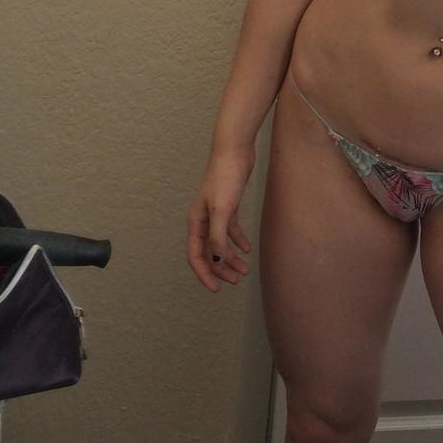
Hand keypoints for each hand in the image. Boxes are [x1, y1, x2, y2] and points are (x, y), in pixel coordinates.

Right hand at [187, 147, 254, 291]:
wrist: (235, 152)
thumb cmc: (225, 178)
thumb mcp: (222, 210)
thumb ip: (218, 236)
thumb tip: (215, 260)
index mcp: (196, 223)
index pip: (196, 255)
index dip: (205, 274)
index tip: (215, 289)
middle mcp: (202, 220)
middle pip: (208, 252)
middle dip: (220, 269)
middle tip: (235, 280)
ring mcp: (215, 213)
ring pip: (220, 243)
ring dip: (230, 258)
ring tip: (244, 270)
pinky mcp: (228, 206)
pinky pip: (230, 230)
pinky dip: (237, 241)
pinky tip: (247, 249)